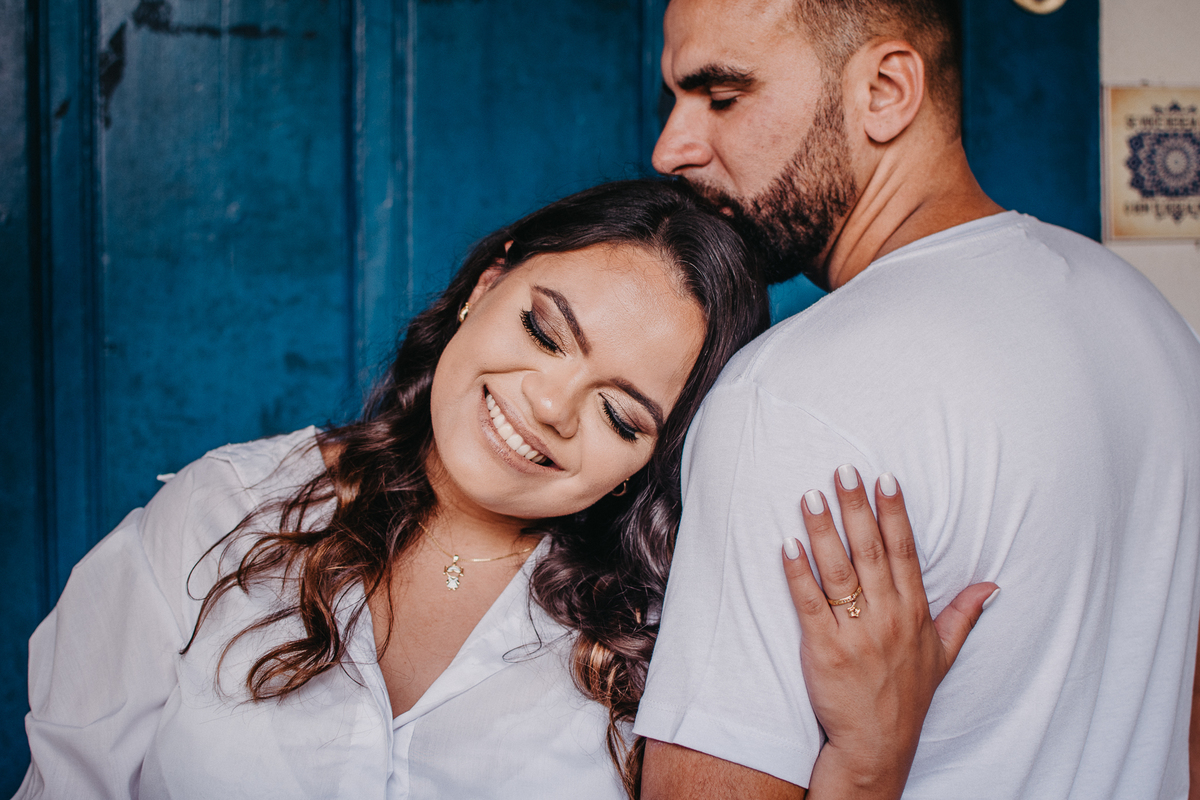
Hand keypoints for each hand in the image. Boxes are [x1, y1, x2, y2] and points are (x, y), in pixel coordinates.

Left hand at [781, 467, 997, 798]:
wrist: (877, 745)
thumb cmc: (907, 697)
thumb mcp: (943, 655)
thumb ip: (963, 615)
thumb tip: (993, 586)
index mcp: (914, 612)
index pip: (905, 552)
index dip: (895, 513)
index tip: (885, 479)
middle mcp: (887, 617)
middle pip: (871, 551)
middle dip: (856, 507)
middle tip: (843, 469)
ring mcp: (855, 633)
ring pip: (839, 571)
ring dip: (824, 531)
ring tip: (811, 496)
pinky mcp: (825, 649)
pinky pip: (810, 603)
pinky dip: (798, 573)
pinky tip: (788, 545)